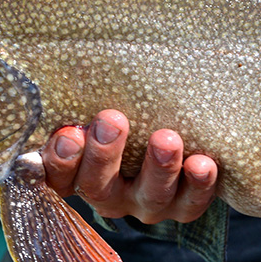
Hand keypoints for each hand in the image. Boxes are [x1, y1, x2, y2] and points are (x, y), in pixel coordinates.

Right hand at [41, 109, 217, 223]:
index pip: (57, 174)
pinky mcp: (183, 205)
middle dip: (104, 155)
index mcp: (77, 172)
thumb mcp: (99, 101)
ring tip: (166, 139)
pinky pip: (191, 203)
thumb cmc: (127, 107)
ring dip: (158, 168)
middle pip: (97, 186)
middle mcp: (109, 193)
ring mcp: (146, 202)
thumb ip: (82, 93)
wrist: (178, 122)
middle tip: (112, 121)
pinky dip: (198, 185)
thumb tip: (66, 56)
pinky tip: (202, 164)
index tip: (69, 133)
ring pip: (149, 196)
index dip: (60, 160)